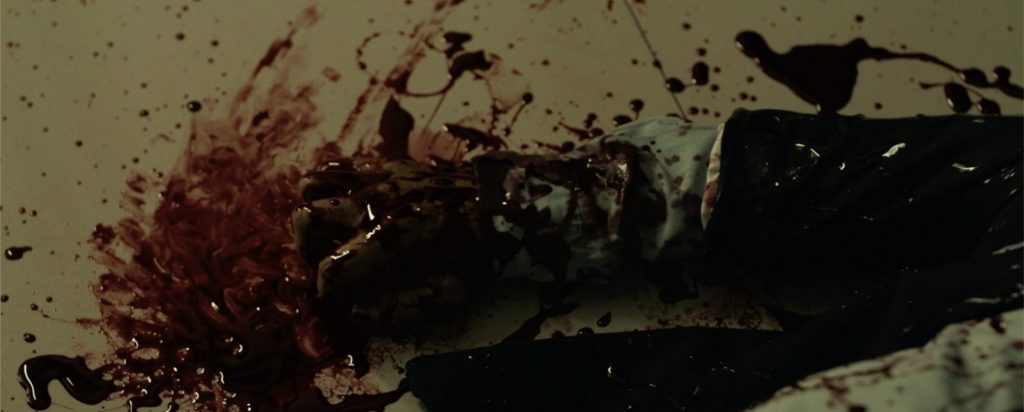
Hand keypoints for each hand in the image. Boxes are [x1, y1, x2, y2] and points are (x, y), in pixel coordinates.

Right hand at [291, 157, 486, 331]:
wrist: (500, 205)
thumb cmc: (477, 253)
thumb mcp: (447, 293)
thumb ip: (399, 309)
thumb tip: (358, 313)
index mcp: (390, 240)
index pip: (331, 272)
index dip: (331, 295)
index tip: (343, 300)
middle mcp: (374, 205)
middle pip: (306, 222)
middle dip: (312, 250)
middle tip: (335, 261)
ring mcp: (375, 179)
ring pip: (311, 188)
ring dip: (317, 215)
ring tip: (336, 232)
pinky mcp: (383, 165)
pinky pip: (336, 167)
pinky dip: (331, 188)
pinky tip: (348, 207)